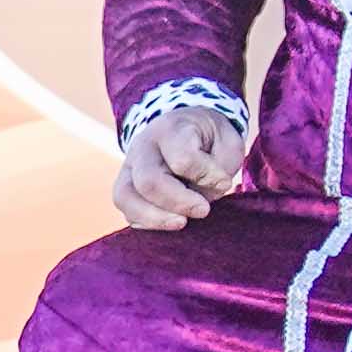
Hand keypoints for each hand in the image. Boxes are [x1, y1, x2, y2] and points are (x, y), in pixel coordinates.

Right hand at [112, 104, 246, 231]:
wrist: (187, 130)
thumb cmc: (210, 140)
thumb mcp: (227, 144)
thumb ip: (220, 169)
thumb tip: (202, 199)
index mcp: (172, 129)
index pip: (183, 159)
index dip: (206, 177)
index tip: (225, 182)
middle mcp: (143, 146)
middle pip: (148, 181)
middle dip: (178, 203)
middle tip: (203, 210)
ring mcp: (128, 167)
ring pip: (126, 198)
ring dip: (157, 218)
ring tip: (183, 223)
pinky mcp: (124, 187)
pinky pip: (127, 211)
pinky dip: (147, 223)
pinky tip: (169, 222)